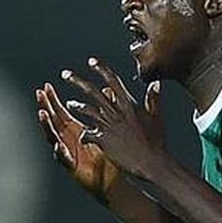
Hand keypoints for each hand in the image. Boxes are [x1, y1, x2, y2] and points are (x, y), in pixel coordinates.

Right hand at [35, 80, 118, 201]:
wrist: (112, 180)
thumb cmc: (108, 156)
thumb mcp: (106, 129)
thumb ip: (104, 110)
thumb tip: (108, 89)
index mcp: (74, 130)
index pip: (59, 112)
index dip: (52, 100)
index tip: (46, 86)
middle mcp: (67, 140)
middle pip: (52, 121)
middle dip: (45, 107)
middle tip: (39, 94)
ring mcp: (67, 153)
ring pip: (52, 138)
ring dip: (46, 126)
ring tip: (42, 114)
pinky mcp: (72, 167)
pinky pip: (63, 159)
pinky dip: (59, 152)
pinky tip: (57, 146)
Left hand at [62, 57, 164, 179]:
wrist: (151, 161)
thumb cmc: (155, 140)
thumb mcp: (156, 116)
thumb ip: (153, 99)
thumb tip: (156, 84)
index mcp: (128, 104)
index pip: (112, 81)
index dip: (101, 69)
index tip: (91, 61)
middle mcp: (116, 112)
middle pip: (93, 92)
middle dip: (77, 81)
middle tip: (65, 74)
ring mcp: (109, 125)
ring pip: (87, 110)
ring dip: (77, 106)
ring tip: (69, 104)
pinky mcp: (103, 140)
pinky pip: (88, 133)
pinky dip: (84, 134)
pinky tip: (82, 137)